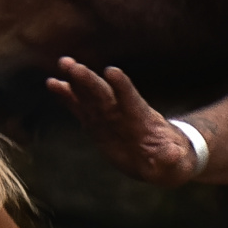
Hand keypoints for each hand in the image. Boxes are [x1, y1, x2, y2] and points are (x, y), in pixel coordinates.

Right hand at [46, 58, 198, 184]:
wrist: (162, 158)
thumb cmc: (172, 161)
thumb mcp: (174, 164)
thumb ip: (171, 158)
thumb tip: (173, 155)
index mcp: (142, 120)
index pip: (131, 100)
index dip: (122, 87)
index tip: (111, 71)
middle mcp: (122, 113)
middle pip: (104, 94)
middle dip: (89, 81)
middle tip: (74, 66)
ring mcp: (108, 117)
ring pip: (90, 96)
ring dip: (76, 81)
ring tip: (64, 64)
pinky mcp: (96, 124)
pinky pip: (80, 108)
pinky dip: (67, 97)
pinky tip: (53, 83)